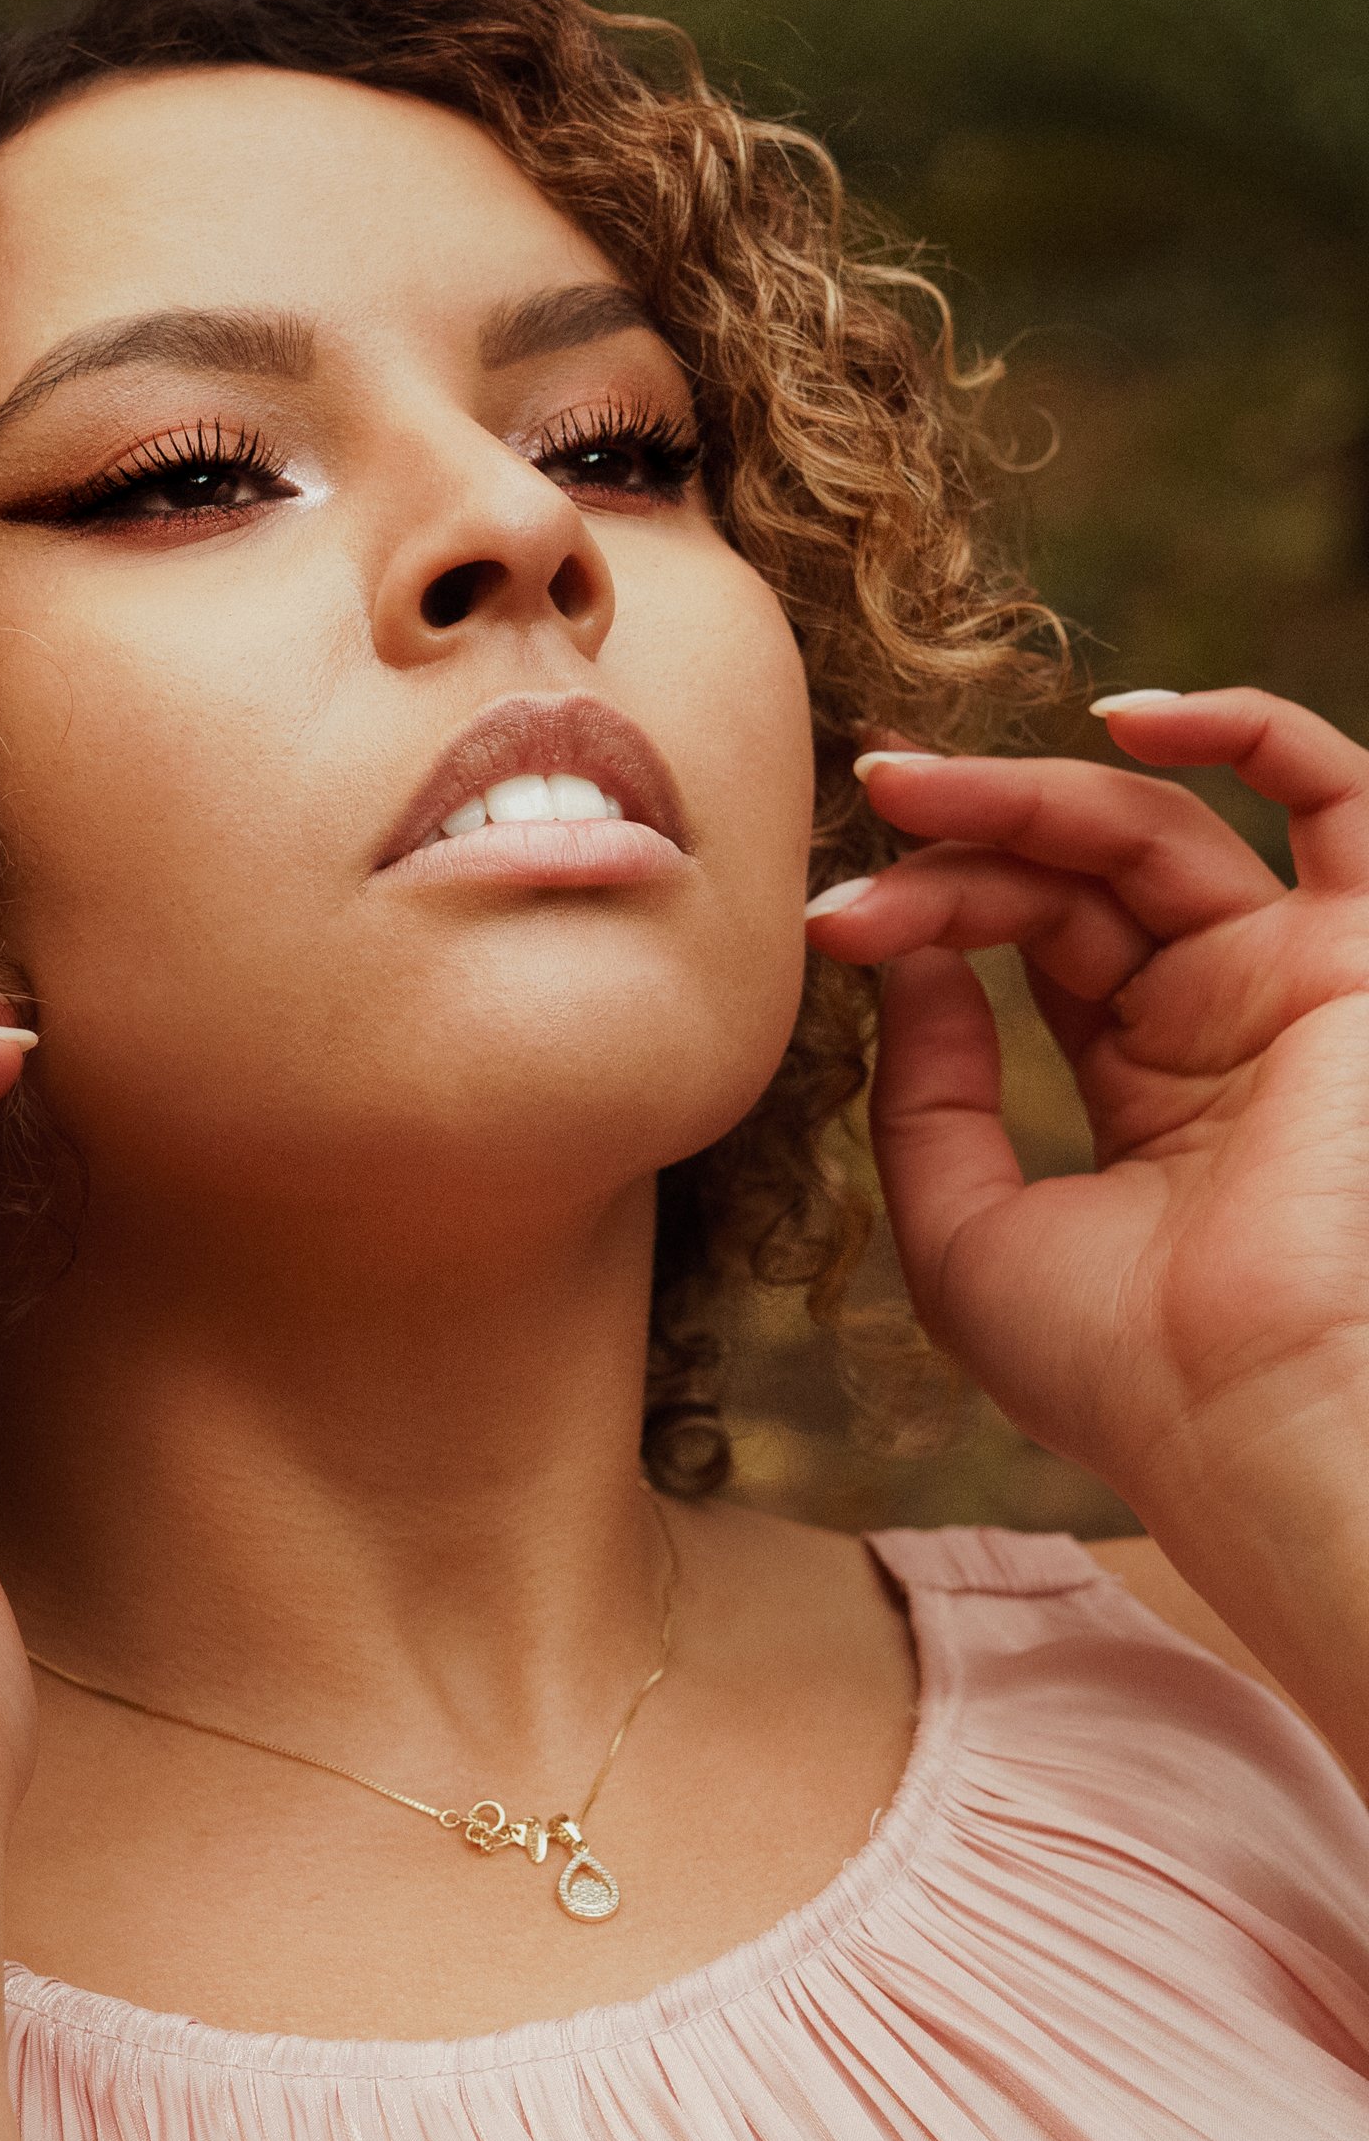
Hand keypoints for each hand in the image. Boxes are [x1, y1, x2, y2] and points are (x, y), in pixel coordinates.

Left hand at [803, 688, 1368, 1532]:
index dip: (927, 906)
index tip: (824, 921)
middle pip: (1075, 872)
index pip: (1030, 936)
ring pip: (1156, 828)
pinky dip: (1248, 732)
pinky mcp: (1365, 963)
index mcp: (1149, 1085)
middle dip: (960, 838)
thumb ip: (927, 1096)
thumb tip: (910, 962)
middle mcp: (1226, 1020)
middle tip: (866, 801)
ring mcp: (1294, 983)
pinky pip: (1338, 799)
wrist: (1244, 1417)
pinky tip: (1124, 723)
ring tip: (915, 787)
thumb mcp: (961, 1230)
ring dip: (1032, 792)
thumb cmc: (1111, 1366)